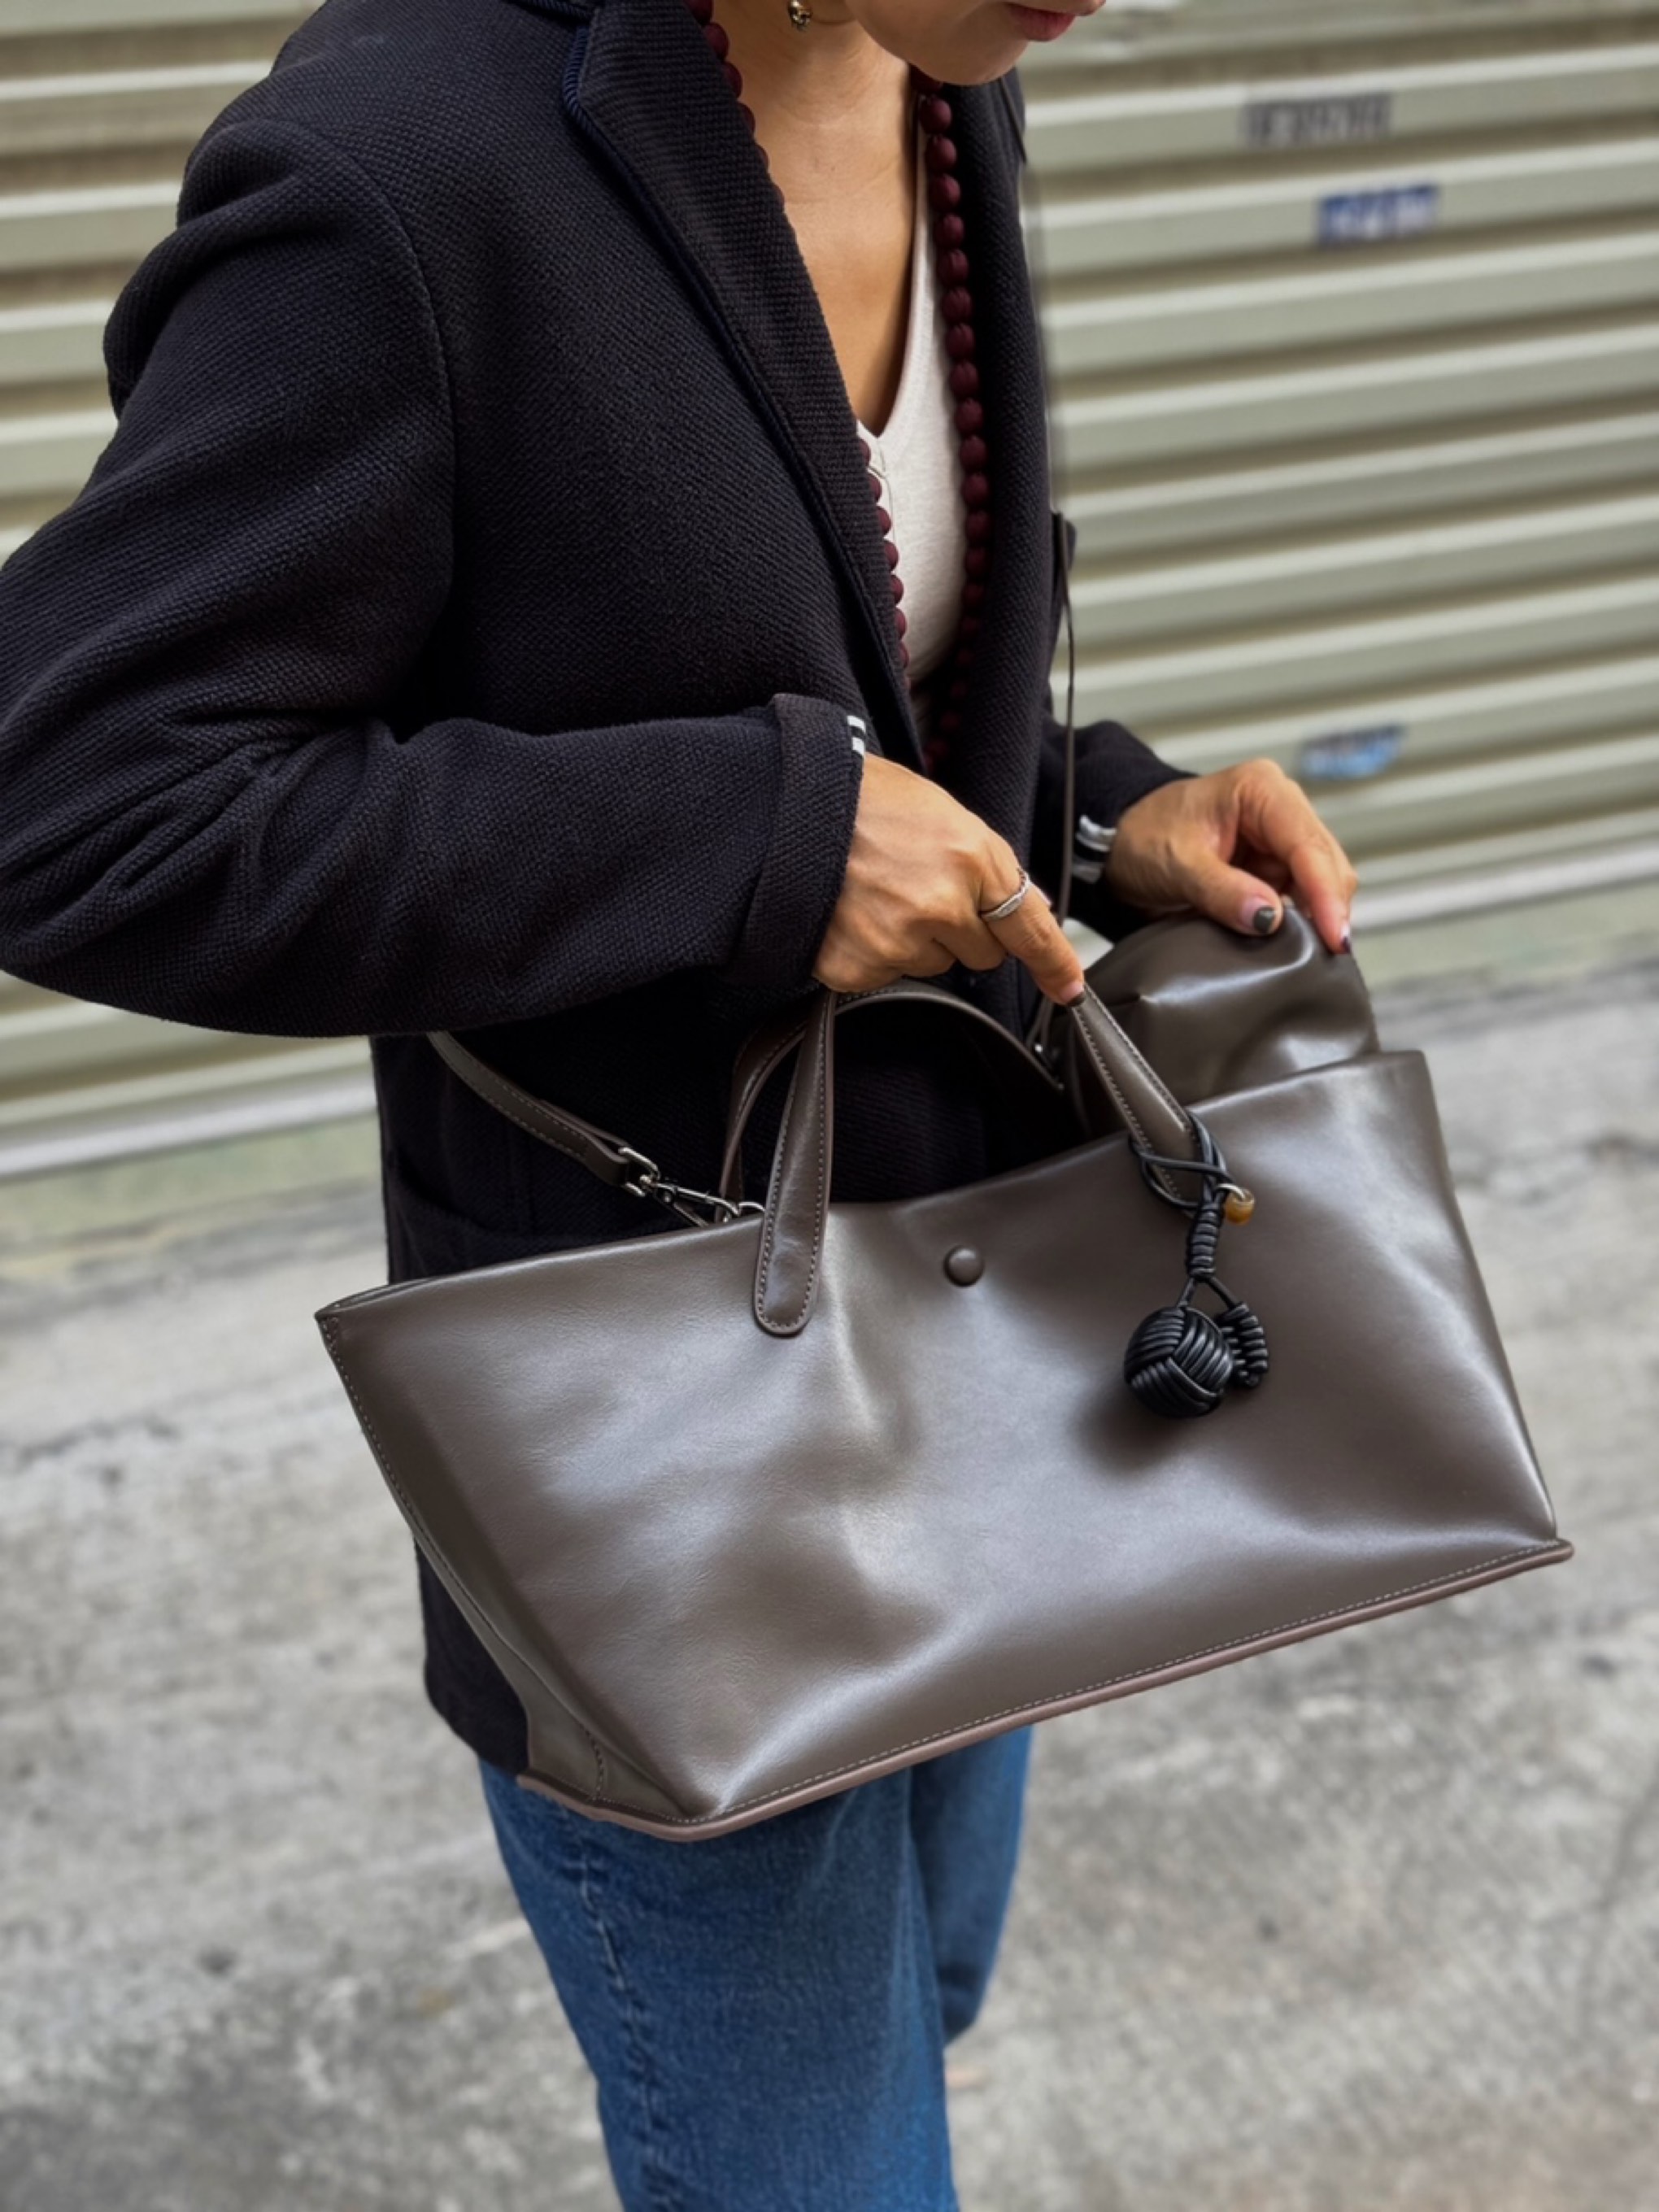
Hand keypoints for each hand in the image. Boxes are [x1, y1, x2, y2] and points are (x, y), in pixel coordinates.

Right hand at [813, 754, 1084, 1003]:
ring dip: (915, 940)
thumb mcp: (941, 812)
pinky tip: (852, 914)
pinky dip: (873, 952)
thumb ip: (989, 862)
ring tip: (876, 893)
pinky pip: (886, 976)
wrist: (781, 809)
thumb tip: (1032, 905)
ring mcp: (898, 942)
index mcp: (971, 858)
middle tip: (919, 889)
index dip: (1054, 964)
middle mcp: (941, 905)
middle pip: (982, 954)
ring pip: (933, 965)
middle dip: (963, 930)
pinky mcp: (858, 968)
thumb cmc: (861, 799)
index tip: (1068, 990)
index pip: (1030, 928)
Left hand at [1107, 759, 1358, 954]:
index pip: (1308, 845)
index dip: (1326, 893)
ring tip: (1311, 954)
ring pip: (1321, 881)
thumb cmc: (1142, 837)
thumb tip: (1270, 918)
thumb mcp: (1176, 865)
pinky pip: (1300, 895)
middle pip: (1326, 862)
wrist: (1120, 844)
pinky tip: (1294, 944)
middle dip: (1329, 908)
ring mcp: (1279, 838)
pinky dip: (1300, 920)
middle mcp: (1280, 808)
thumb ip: (1222, 891)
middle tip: (1328, 955)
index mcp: (1260, 790)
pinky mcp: (1273, 865)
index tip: (1335, 935)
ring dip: (1316, 917)